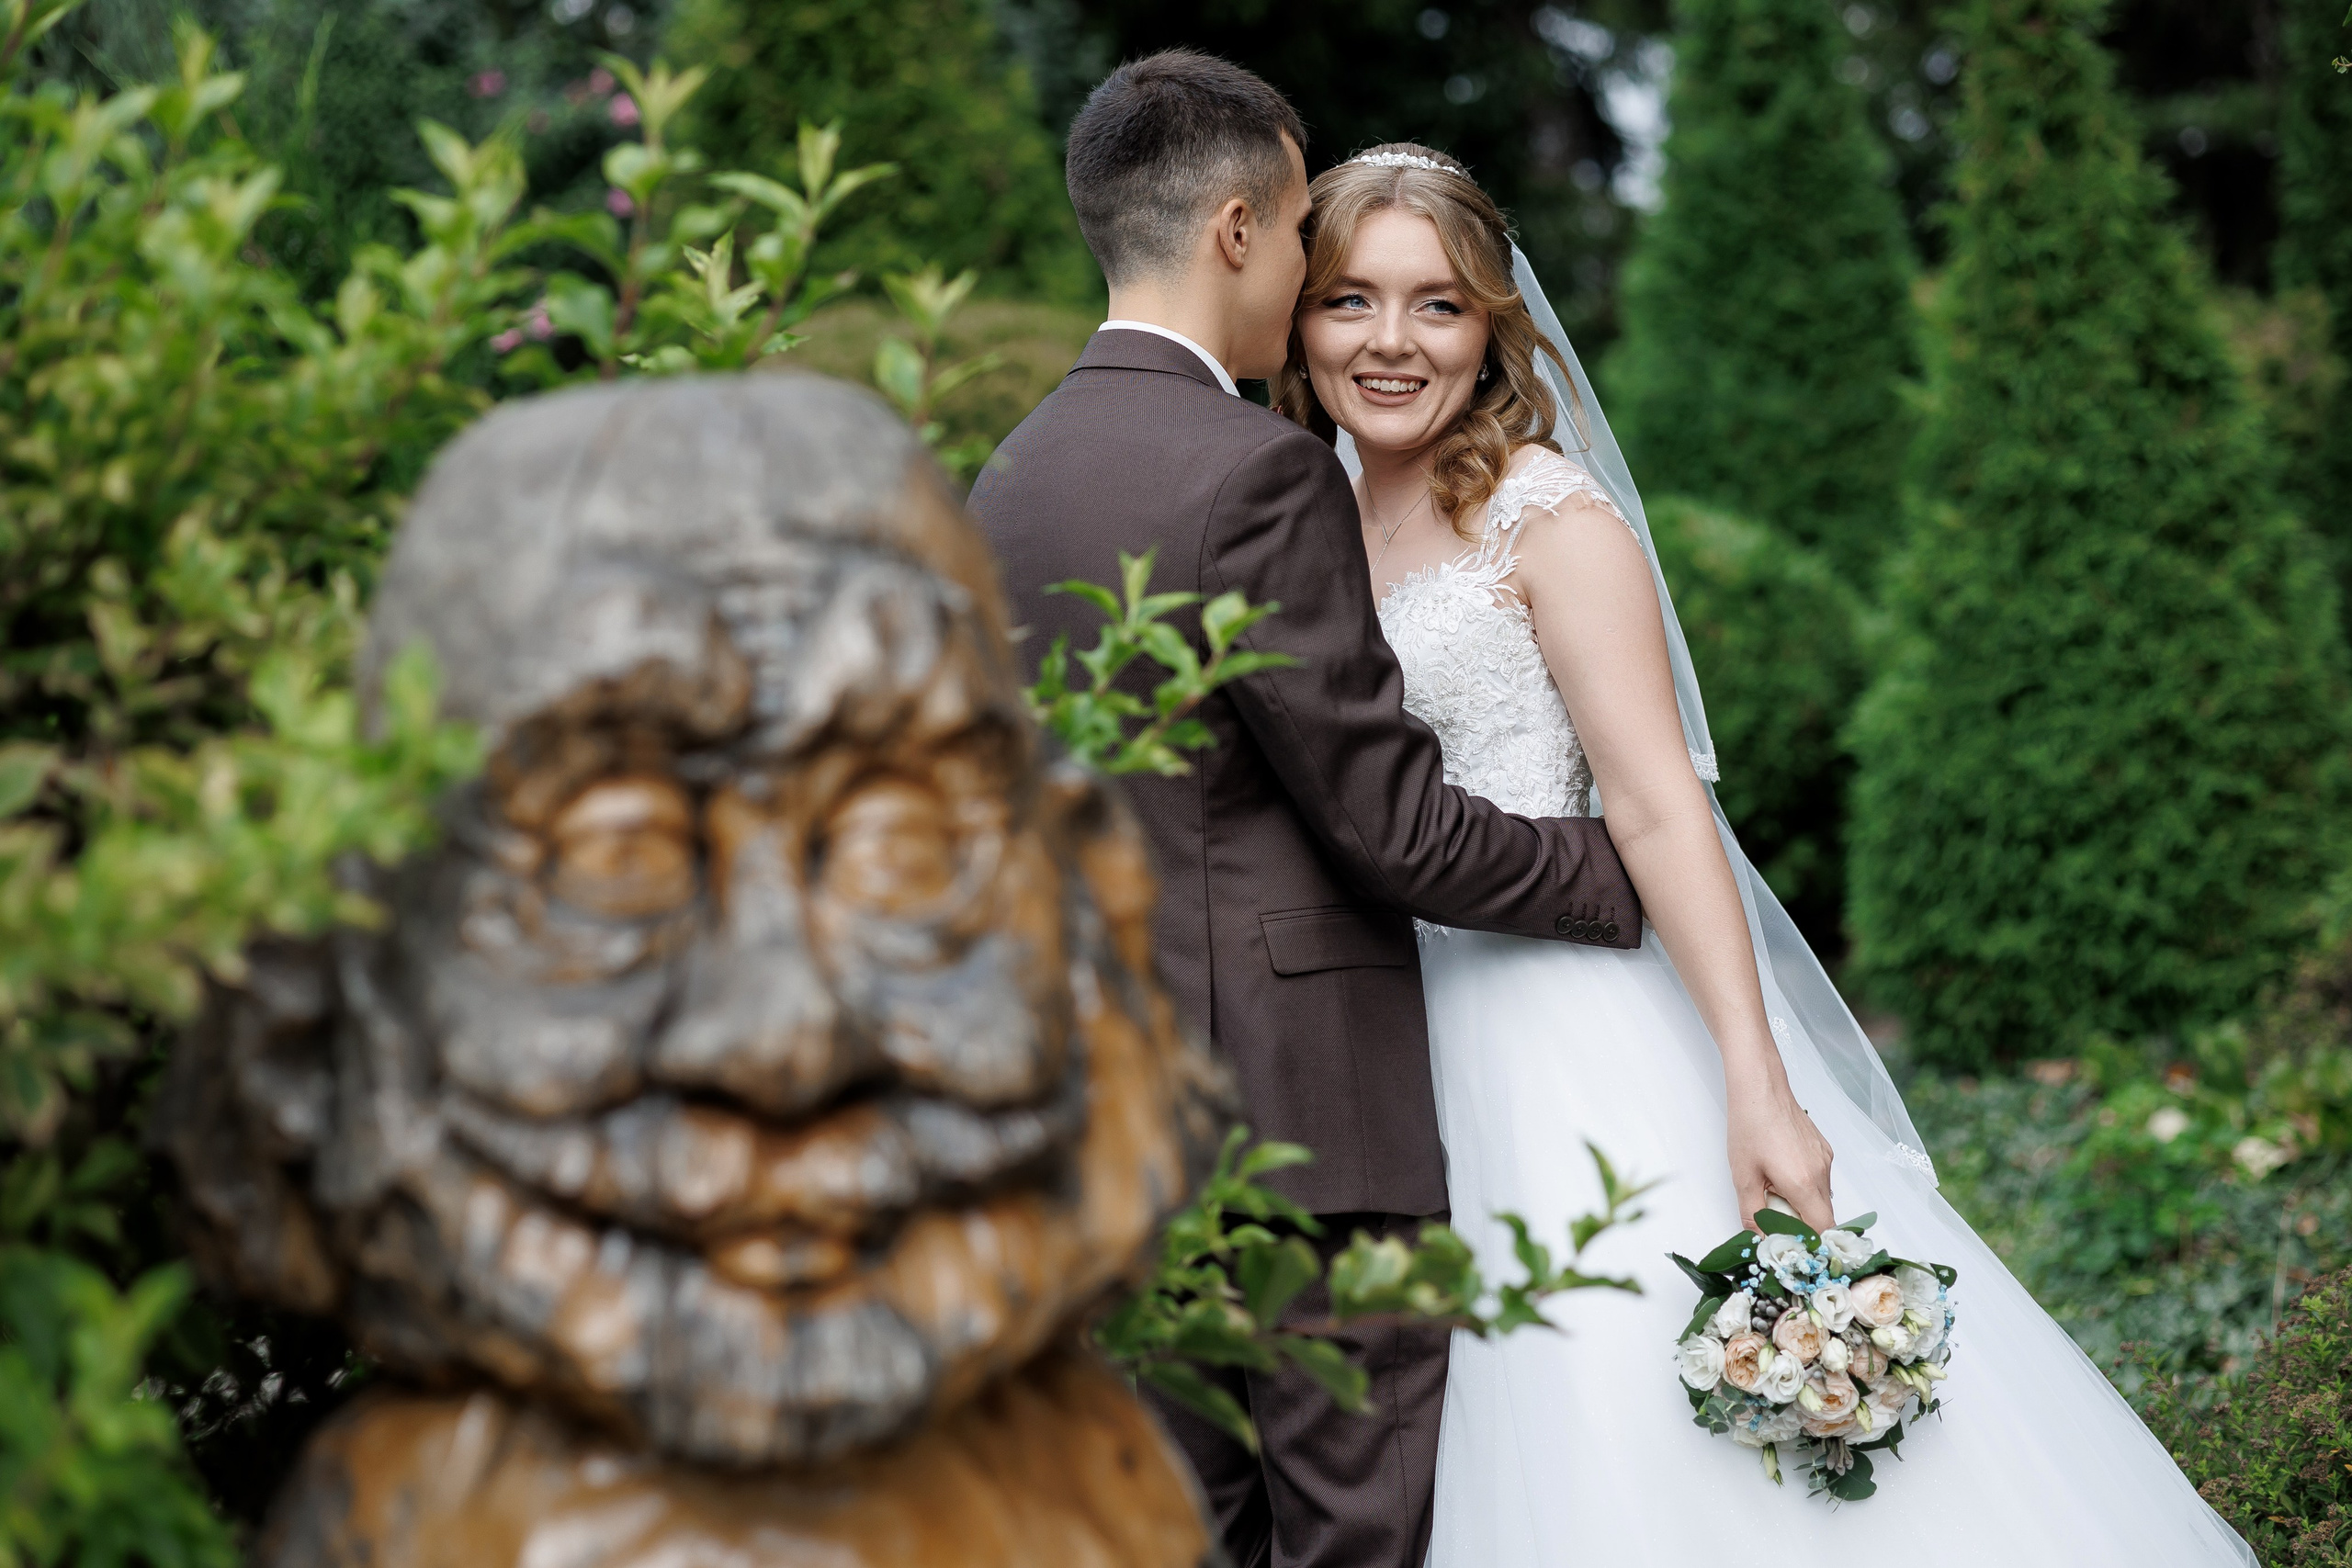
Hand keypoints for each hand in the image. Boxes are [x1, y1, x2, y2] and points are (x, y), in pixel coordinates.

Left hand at [1726, 1080, 1833, 1233]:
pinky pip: (1820, 1178)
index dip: (1810, 1243)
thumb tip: (1759, 1238)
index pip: (1822, 1229)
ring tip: (1774, 1191)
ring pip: (1822, 1197)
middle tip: (1776, 1221)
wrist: (1760, 1088)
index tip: (1794, 1247)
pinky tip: (1781, 1173)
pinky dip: (1805, 1185)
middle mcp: (1822, 1173)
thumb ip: (1752, 1213)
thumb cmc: (1749, 1126)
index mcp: (1803, 1183)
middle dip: (1802, 1225)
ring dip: (1802, 1204)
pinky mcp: (1823, 1149)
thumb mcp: (1743, 1176)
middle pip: (1823, 1216)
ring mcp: (1825, 1159)